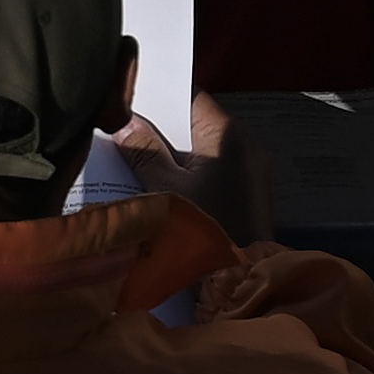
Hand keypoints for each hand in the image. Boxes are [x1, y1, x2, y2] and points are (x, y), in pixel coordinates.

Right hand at [111, 103, 275, 243]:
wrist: (245, 277)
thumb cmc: (206, 227)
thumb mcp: (168, 189)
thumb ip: (145, 153)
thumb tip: (123, 122)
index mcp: (227, 133)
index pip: (190, 96)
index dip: (160, 95)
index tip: (130, 98)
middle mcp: (244, 143)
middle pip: (195, 123)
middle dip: (161, 127)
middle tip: (124, 128)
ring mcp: (249, 168)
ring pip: (202, 148)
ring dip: (173, 152)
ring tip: (136, 155)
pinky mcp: (248, 191)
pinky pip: (213, 169)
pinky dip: (188, 171)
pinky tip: (161, 182)